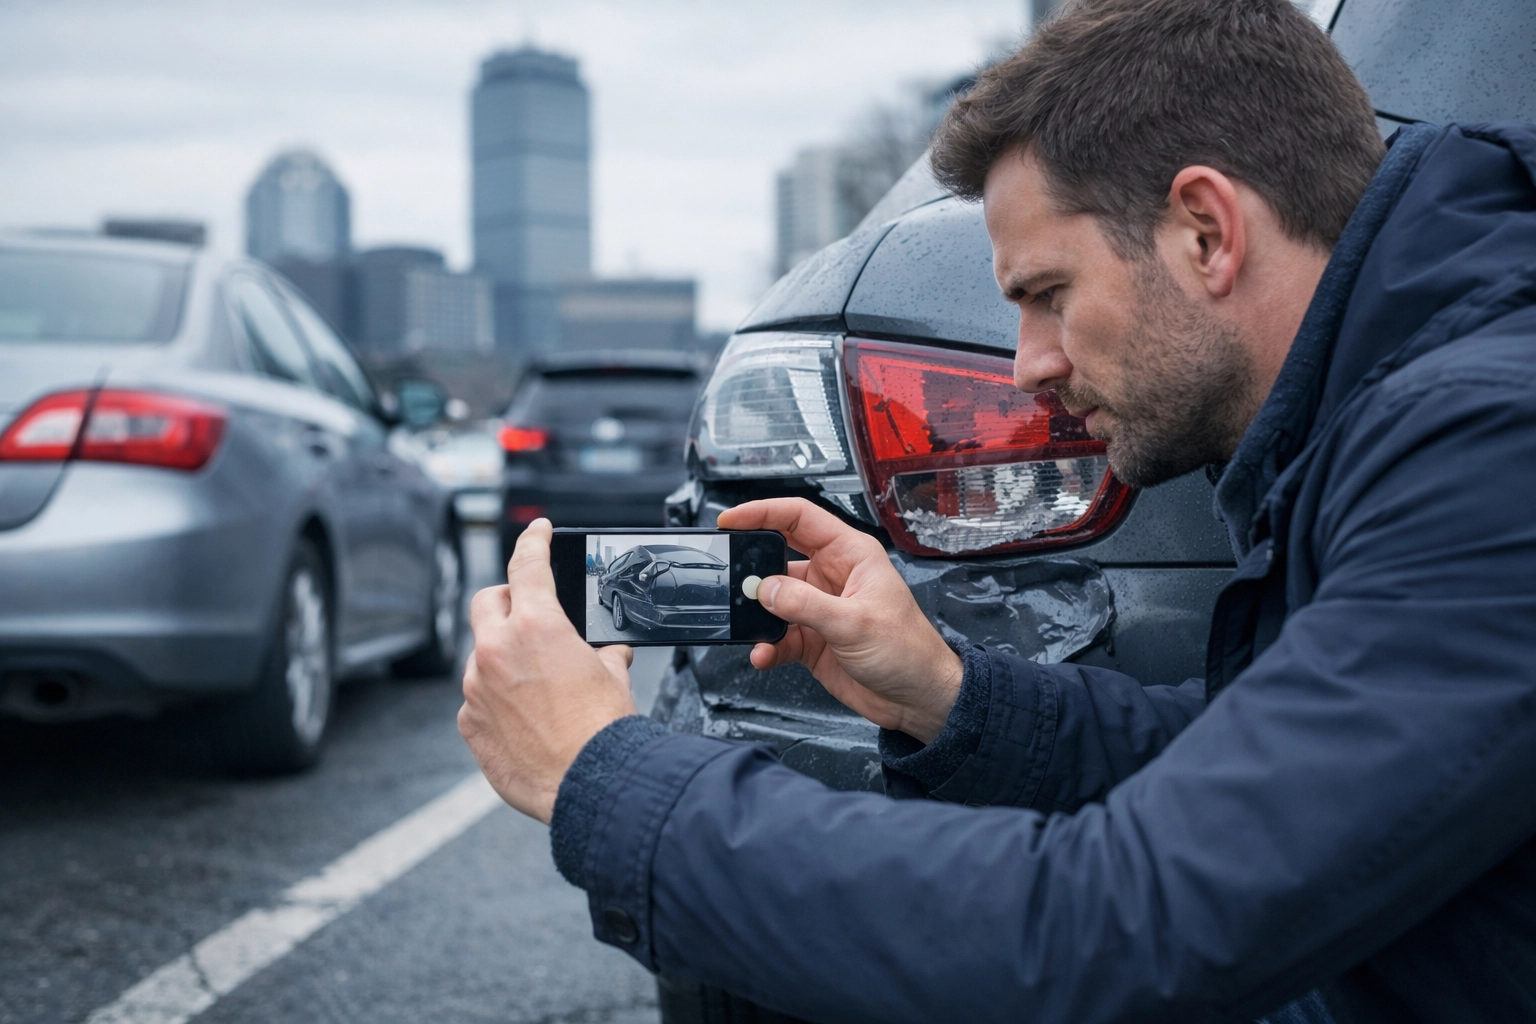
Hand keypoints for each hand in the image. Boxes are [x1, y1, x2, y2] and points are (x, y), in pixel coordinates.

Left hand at [458, 519, 636, 822]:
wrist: (591, 786)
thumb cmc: (604, 732)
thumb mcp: (614, 677)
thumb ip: (603, 656)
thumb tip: (609, 655)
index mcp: (535, 626)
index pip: (527, 565)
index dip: (533, 540)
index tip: (537, 531)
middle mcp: (496, 651)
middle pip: (486, 602)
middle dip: (506, 600)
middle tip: (529, 612)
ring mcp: (476, 689)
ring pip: (482, 655)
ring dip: (505, 658)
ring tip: (540, 686)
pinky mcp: (469, 724)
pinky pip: (478, 699)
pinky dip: (497, 700)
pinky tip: (526, 719)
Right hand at [717, 498, 961, 743]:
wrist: (919, 699)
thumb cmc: (908, 651)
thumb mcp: (855, 622)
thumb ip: (805, 604)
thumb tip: (765, 588)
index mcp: (850, 555)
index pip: (800, 518)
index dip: (763, 512)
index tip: (731, 520)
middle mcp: (832, 576)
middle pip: (779, 556)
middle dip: (752, 567)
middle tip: (730, 577)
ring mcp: (819, 608)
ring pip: (773, 600)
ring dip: (757, 613)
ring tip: (747, 624)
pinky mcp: (812, 639)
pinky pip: (778, 635)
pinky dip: (766, 644)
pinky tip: (764, 654)